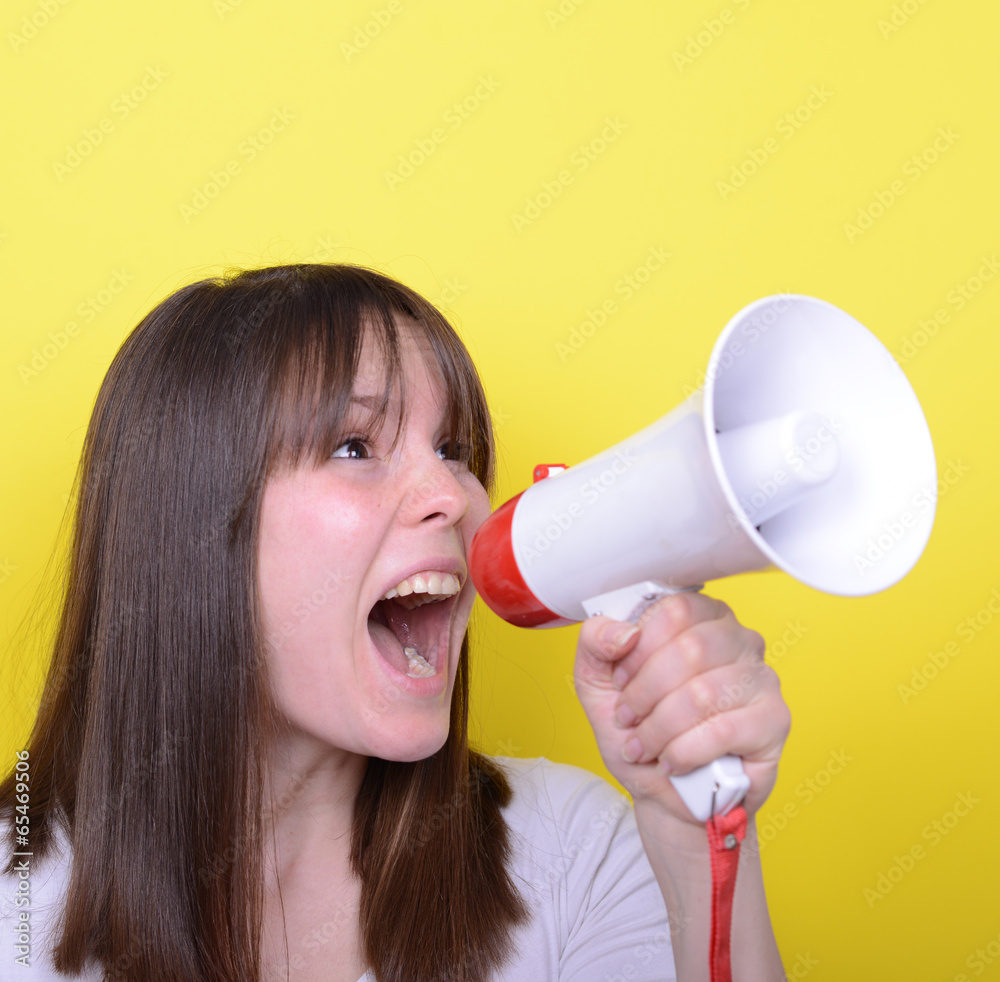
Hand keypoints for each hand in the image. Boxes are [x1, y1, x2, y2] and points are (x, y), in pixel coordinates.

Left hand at [572, 592, 789, 824]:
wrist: (663, 792)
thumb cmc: (638, 729)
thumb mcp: (598, 681)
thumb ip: (596, 642)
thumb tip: (623, 632)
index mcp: (701, 617)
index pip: (675, 609)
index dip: (638, 649)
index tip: (620, 680)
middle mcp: (739, 639)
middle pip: (691, 648)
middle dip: (646, 692)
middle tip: (628, 718)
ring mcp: (762, 678)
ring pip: (704, 692)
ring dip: (660, 727)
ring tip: (644, 746)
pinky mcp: (774, 721)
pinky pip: (723, 730)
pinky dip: (684, 752)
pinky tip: (671, 761)